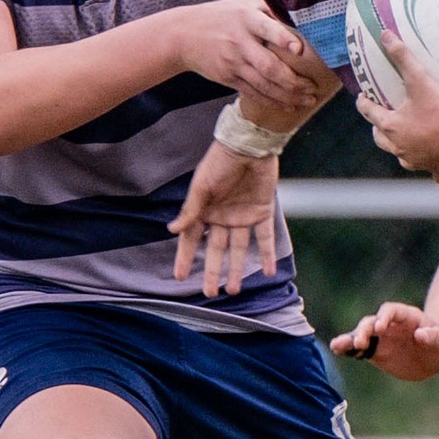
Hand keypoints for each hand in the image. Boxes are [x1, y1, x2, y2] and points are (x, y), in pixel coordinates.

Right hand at [170, 142, 280, 297]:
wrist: (249, 145)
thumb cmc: (220, 162)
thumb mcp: (202, 186)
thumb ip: (191, 210)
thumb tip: (171, 230)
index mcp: (204, 210)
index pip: (191, 240)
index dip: (185, 258)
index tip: (180, 277)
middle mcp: (222, 216)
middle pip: (216, 250)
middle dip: (213, 271)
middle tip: (211, 293)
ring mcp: (242, 216)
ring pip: (239, 249)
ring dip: (237, 269)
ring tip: (235, 290)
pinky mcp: (262, 212)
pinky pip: (265, 238)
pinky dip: (267, 254)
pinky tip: (268, 272)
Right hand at [172, 0, 314, 108]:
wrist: (183, 35)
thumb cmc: (221, 16)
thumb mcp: (242, 4)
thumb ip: (269, 6)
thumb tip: (302, 8)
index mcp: (246, 19)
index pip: (266, 28)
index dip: (283, 39)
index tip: (299, 49)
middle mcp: (240, 42)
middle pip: (268, 66)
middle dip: (293, 81)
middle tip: (313, 87)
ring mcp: (233, 63)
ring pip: (264, 85)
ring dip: (288, 96)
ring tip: (308, 100)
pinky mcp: (229, 78)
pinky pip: (254, 93)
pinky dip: (273, 101)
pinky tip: (290, 105)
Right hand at [330, 301, 438, 381]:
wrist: (433, 356)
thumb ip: (432, 336)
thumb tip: (421, 334)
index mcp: (406, 316)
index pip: (391, 311)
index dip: (384, 317)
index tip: (379, 327)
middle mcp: (389, 324)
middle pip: (372, 322)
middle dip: (364, 330)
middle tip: (359, 342)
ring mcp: (380, 338)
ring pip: (361, 334)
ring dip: (349, 339)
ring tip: (336, 346)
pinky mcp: (375, 351)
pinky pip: (358, 349)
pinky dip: (347, 349)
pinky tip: (337, 350)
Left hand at [353, 32, 438, 180]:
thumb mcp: (418, 78)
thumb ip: (401, 55)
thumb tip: (384, 34)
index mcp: (391, 126)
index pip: (370, 113)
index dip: (364, 104)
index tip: (362, 98)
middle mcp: (400, 146)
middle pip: (381, 139)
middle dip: (378, 130)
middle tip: (381, 122)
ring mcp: (417, 160)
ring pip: (402, 158)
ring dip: (401, 151)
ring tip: (404, 144)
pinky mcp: (436, 168)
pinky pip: (435, 175)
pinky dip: (436, 174)